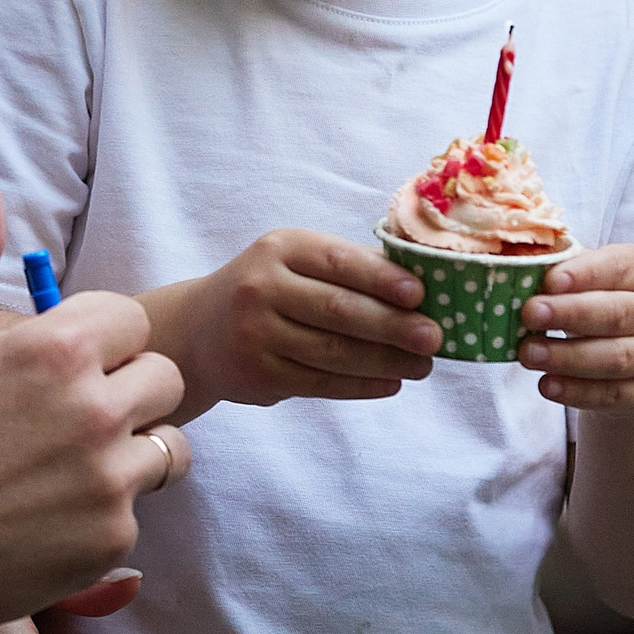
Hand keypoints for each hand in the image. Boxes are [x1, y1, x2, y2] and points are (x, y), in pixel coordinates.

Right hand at [0, 174, 188, 633]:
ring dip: (131, 448)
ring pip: (166, 445)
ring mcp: (108, 480)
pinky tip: (50, 515)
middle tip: (66, 415)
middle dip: (125, 388)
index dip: (97, 338)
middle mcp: (96, 410)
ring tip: (69, 464)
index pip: (130, 319)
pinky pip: (138, 508)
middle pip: (163, 377)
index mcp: (55, 350)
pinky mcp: (110, 539)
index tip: (57, 365)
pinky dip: (106, 511)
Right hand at [150, 229, 438, 418]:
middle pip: (339, 310)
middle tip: (435, 338)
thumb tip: (421, 285)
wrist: (199, 331)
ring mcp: (256, 335)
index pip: (338, 262)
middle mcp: (262, 288)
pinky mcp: (259, 375)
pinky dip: (361, 385)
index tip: (421, 294)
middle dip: (394, 326)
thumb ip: (347, 267)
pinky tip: (391, 383)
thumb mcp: (294, 261)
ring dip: (386, 361)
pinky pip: (320, 382)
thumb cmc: (268, 289)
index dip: (381, 279)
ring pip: (333, 352)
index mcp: (280, 248)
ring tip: (422, 366)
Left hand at [518, 244, 633, 409]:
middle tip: (529, 313)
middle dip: (570, 313)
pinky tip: (546, 384)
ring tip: (528, 353)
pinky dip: (576, 391)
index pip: (617, 267)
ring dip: (567, 356)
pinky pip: (611, 393)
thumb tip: (521, 271)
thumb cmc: (602, 301)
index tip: (549, 280)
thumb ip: (563, 272)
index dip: (584, 273)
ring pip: (615, 357)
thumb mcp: (590, 278)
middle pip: (616, 313)